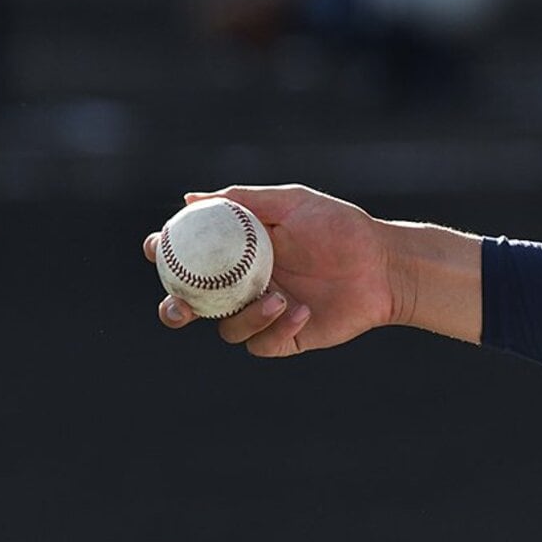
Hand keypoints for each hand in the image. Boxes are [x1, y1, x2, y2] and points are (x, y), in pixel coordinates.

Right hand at [143, 184, 403, 357]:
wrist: (383, 265)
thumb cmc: (340, 227)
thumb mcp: (292, 203)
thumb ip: (243, 200)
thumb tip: (191, 198)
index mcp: (236, 253)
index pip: (187, 257)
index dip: (164, 255)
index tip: (158, 248)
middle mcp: (242, 286)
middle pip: (191, 305)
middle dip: (175, 308)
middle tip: (181, 305)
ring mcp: (262, 314)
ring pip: (226, 330)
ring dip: (243, 317)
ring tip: (277, 297)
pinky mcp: (284, 338)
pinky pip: (262, 343)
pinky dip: (276, 328)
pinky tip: (302, 311)